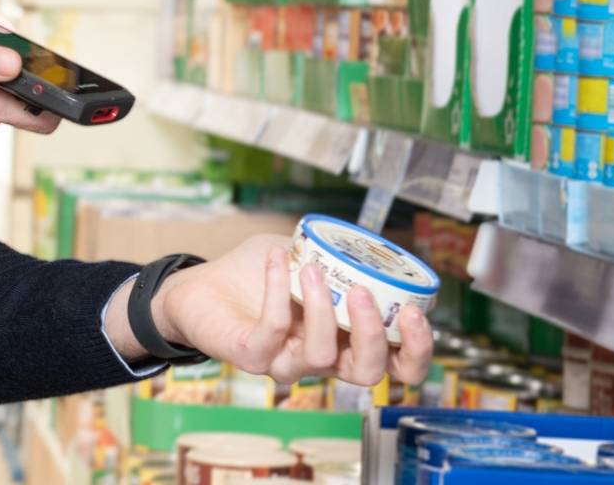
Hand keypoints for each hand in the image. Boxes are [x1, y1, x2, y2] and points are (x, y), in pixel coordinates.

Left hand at [106, 234, 432, 386]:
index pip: (396, 365)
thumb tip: (366, 240)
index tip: (413, 312)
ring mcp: (286, 361)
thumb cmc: (255, 273)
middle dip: (374, 336)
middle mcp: (320, 357)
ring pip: (321, 356)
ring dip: (321, 308)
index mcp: (345, 339)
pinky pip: (273, 331)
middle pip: (368, 373)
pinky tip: (278, 259)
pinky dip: (277, 291)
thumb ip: (334, 252)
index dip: (415, 350)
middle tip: (364, 294)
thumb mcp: (304, 254)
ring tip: (312, 269)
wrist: (198, 286)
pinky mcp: (251, 356)